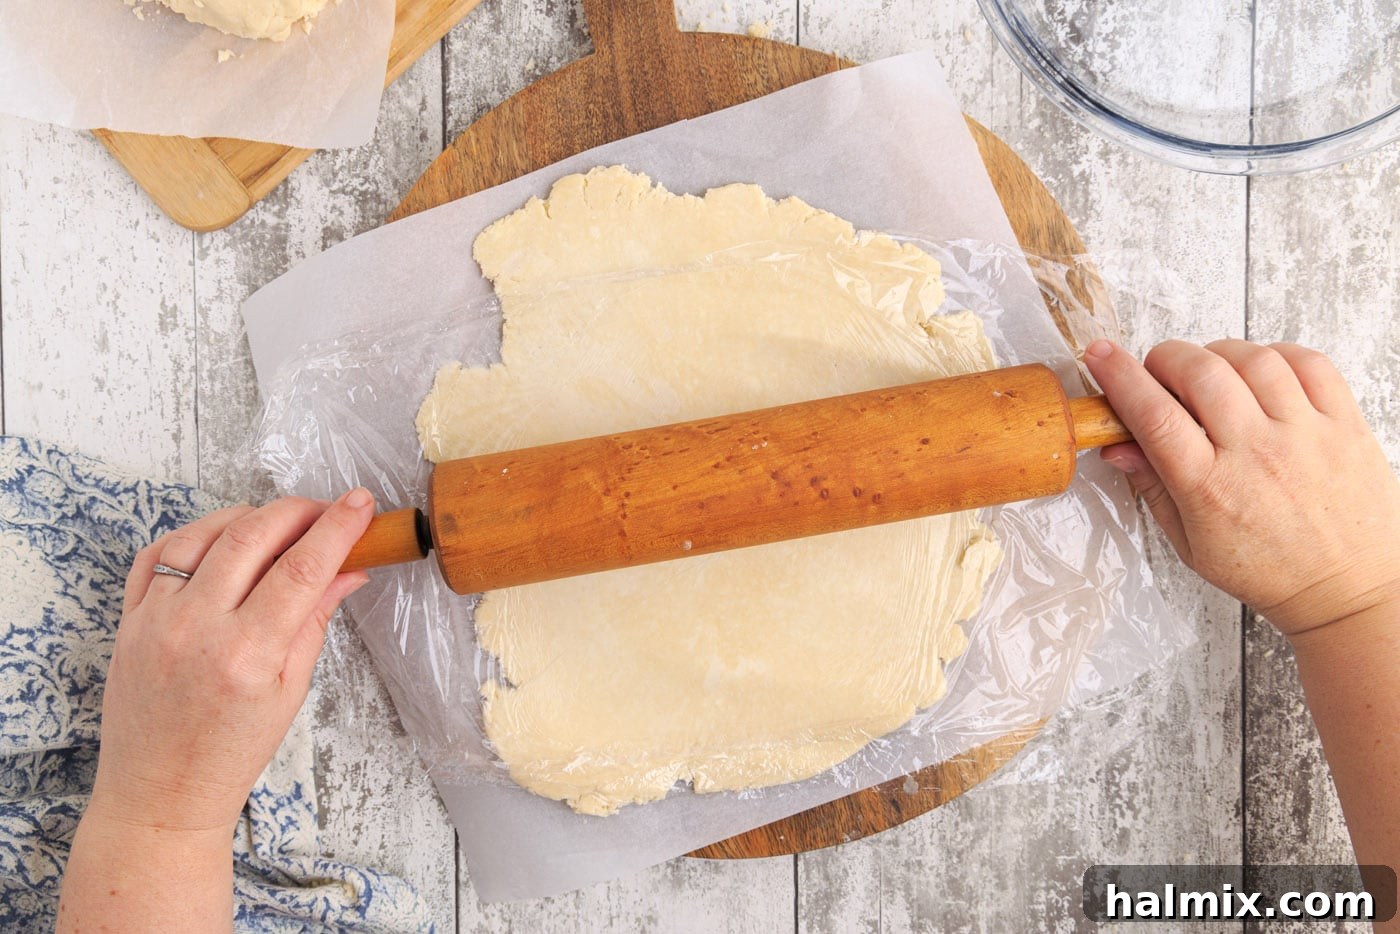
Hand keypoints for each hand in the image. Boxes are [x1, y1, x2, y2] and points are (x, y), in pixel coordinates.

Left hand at [85, 490, 374, 834]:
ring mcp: (155, 620)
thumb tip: (350, 569)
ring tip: (280, 524)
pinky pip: (159, 553)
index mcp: (246, 655)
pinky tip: (223, 539)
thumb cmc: (230, 753)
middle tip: (327, 511)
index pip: (302, 568)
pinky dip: (195, 533)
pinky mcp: (129, 618)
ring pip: (204, 533)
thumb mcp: (290, 691)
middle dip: (298, 511)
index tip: (360, 503)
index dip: (337, 528)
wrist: (160, 793)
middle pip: (253, 536)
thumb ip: (316, 621)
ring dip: (249, 516)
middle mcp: (196, 629)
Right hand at [1083, 339, 1399, 637]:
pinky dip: (1275, 354)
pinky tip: (1261, 373)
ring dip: (1218, 353)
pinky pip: (1309, 362)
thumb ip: (1153, 488)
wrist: (1348, 590)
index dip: (1119, 376)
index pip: (1154, 414)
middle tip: (1160, 372)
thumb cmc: (1270, 571)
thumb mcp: (1192, 544)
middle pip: (1199, 372)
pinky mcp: (1344, 424)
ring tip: (1211, 374)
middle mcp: (1258, 454)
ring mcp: (1305, 434)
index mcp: (1210, 487)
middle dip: (1166, 358)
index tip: (1101, 355)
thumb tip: (1118, 447)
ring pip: (1252, 359)